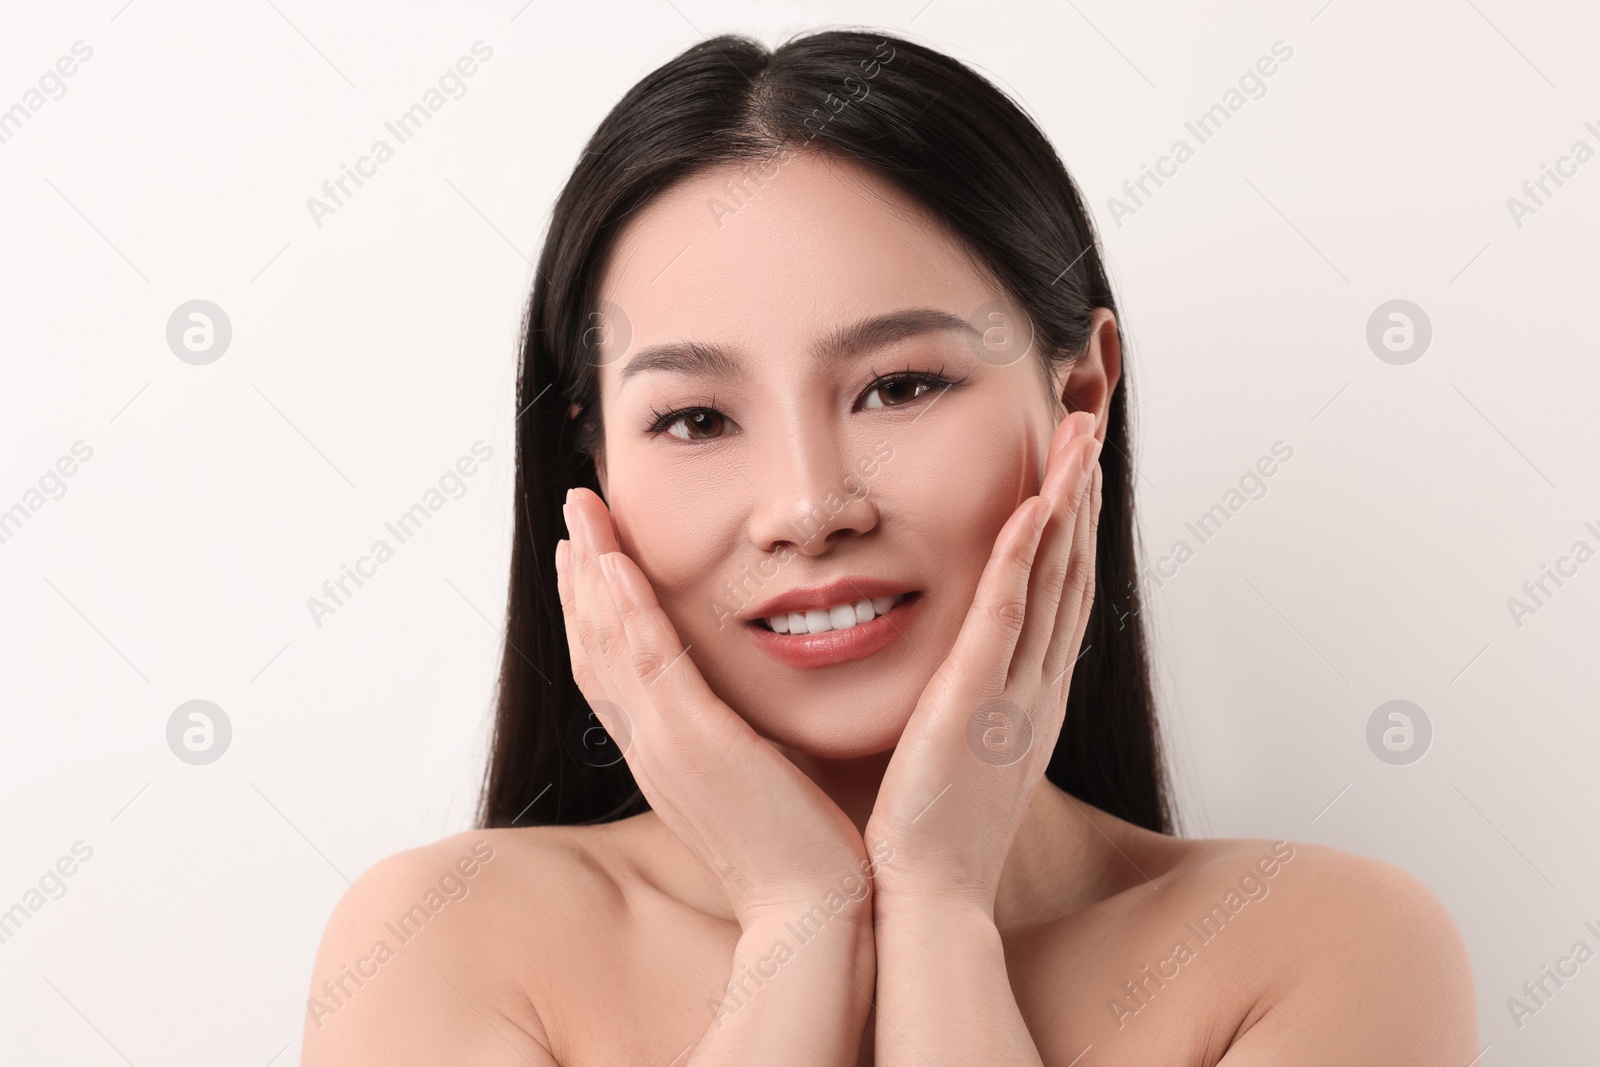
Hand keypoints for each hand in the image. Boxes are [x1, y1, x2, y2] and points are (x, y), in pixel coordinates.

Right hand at [556, 488, 872, 928]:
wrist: (817, 910)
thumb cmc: (803, 850)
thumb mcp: (762, 780)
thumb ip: (747, 739)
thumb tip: (757, 710)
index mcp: (664, 757)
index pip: (612, 669)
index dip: (593, 608)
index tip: (588, 554)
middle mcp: (650, 749)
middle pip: (594, 647)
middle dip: (580, 575)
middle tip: (573, 512)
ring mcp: (666, 747)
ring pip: (609, 644)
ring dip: (593, 573)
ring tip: (582, 514)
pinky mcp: (696, 745)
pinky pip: (648, 663)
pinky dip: (628, 609)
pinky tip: (617, 564)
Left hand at [862, 410, 1102, 913]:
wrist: (927, 898)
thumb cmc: (931, 834)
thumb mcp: (959, 755)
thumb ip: (962, 706)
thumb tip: (952, 676)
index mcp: (1027, 698)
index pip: (1057, 595)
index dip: (1070, 528)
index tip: (1073, 468)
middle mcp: (1035, 687)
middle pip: (1071, 572)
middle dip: (1082, 495)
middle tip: (1089, 426)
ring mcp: (1014, 693)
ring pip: (1053, 579)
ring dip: (1068, 504)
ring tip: (1079, 437)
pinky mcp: (976, 704)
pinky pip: (1008, 616)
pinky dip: (1027, 557)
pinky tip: (1037, 505)